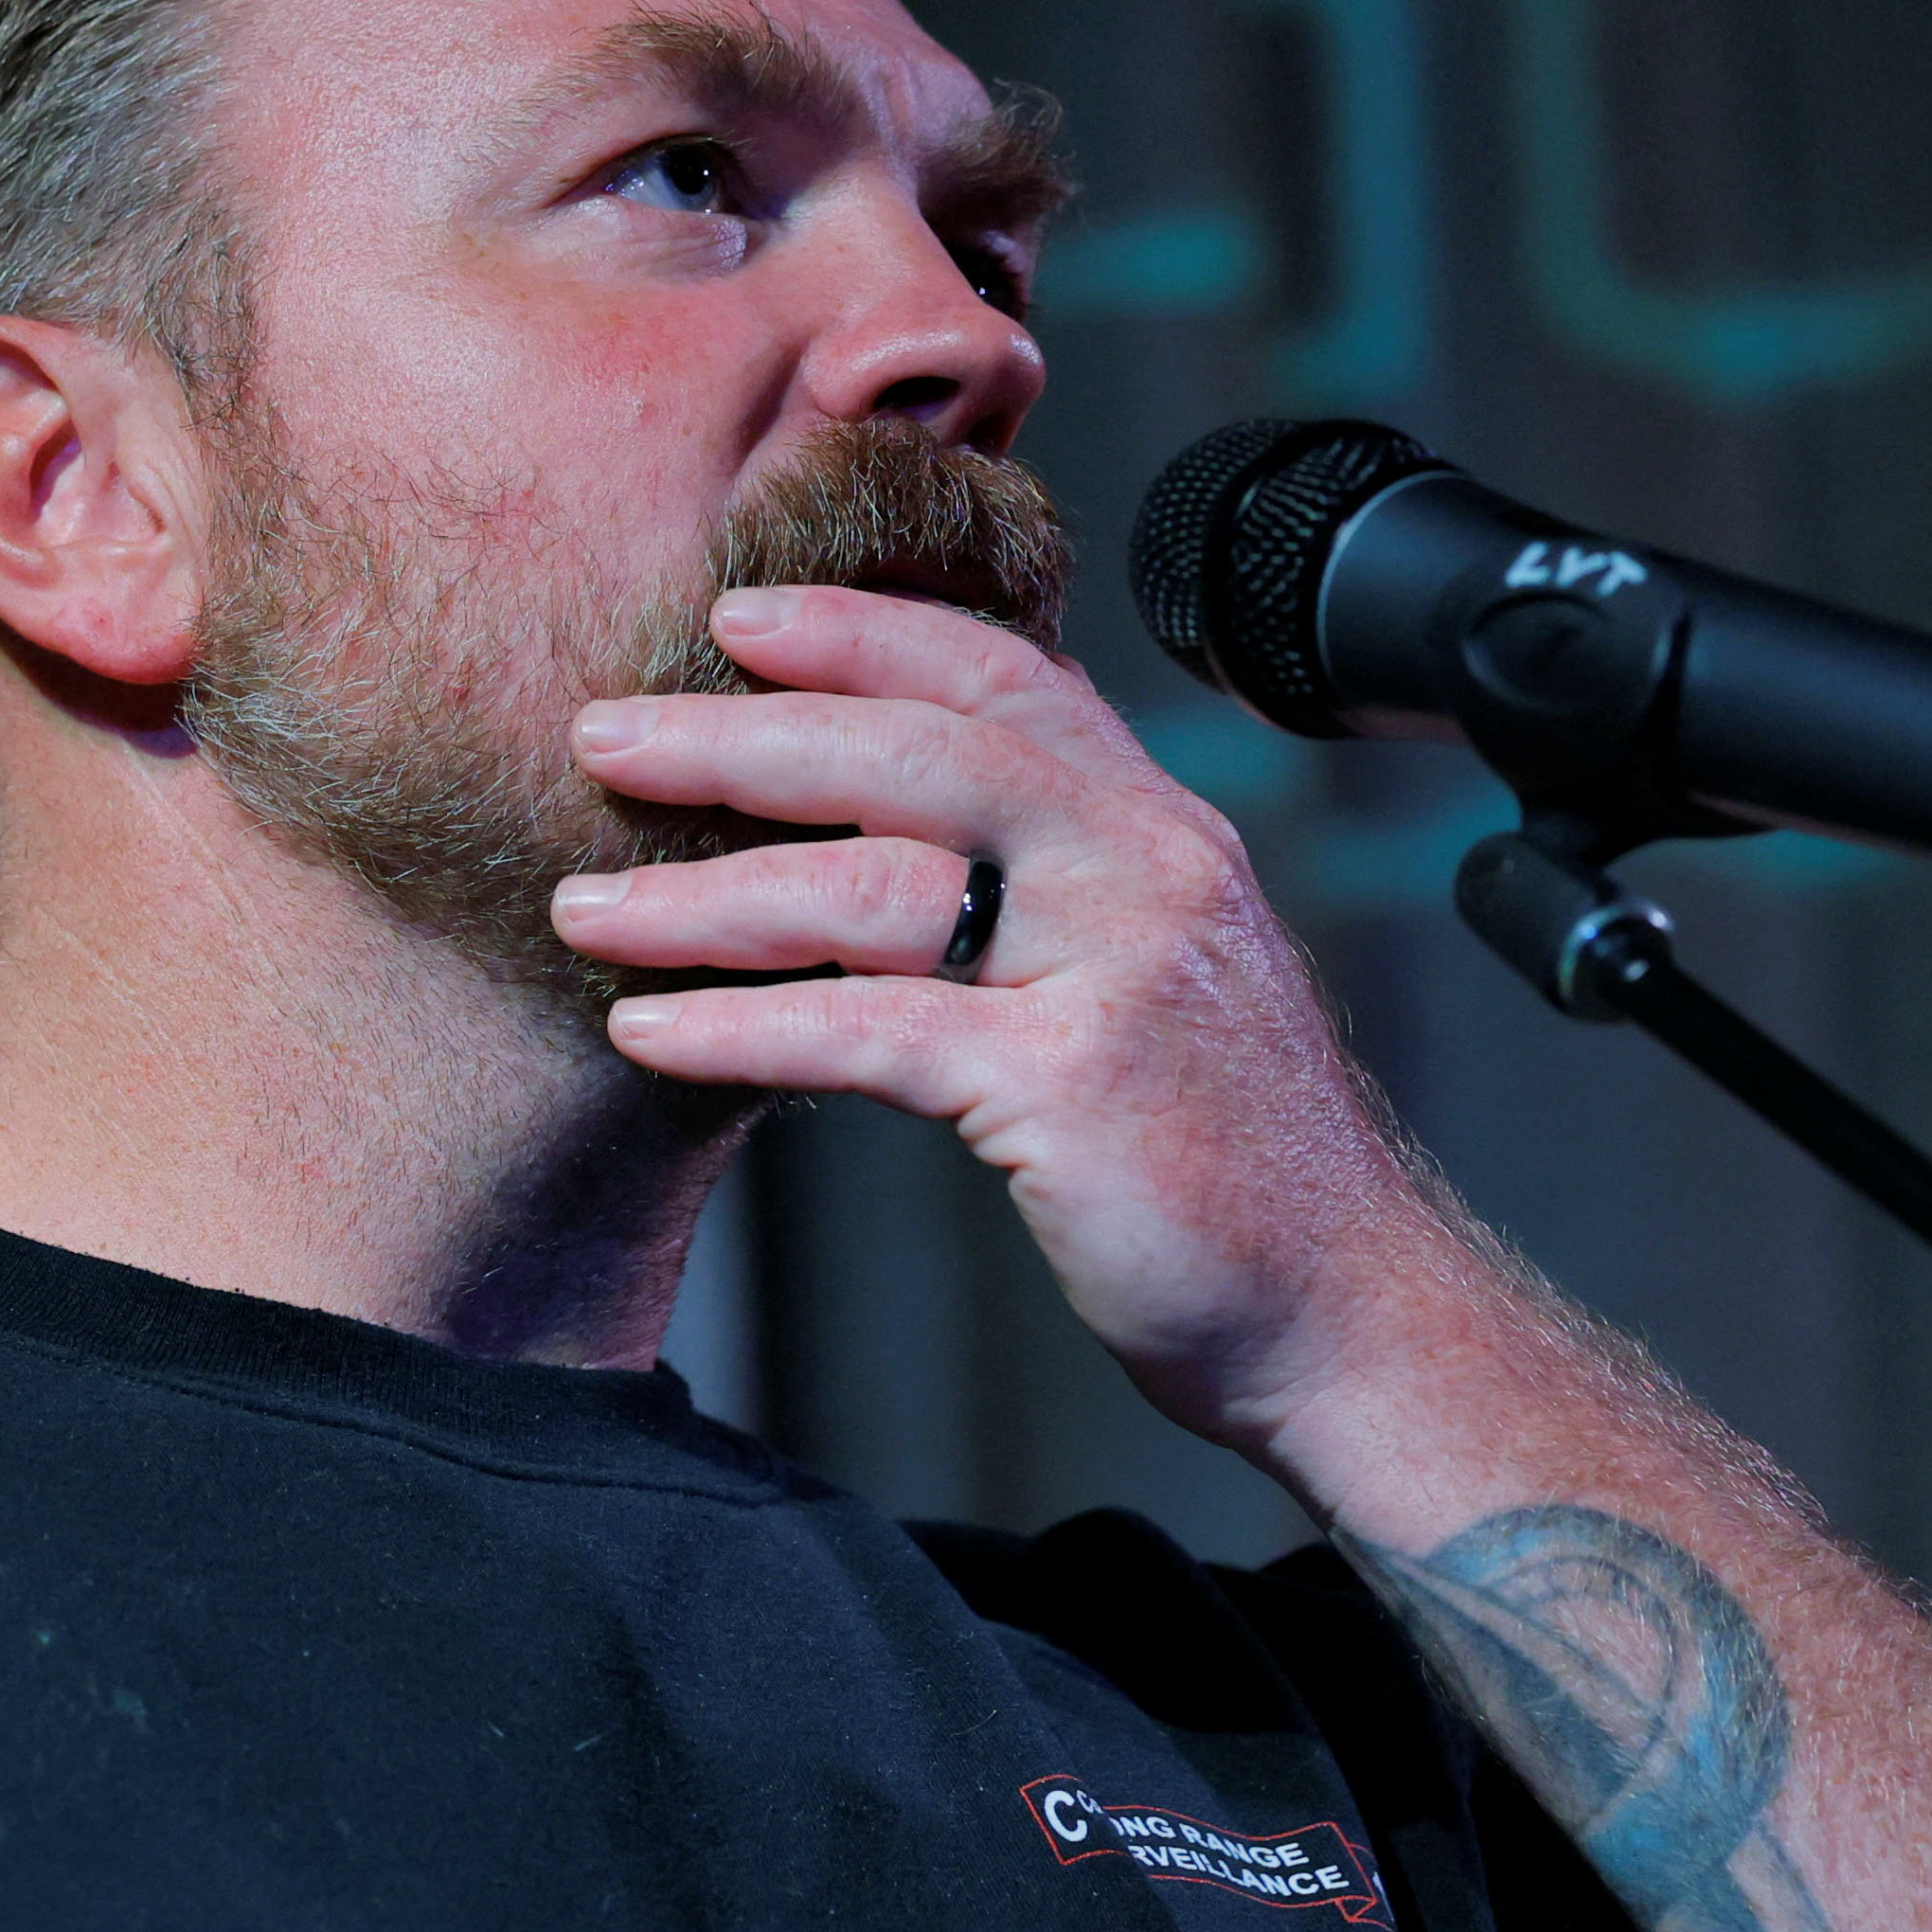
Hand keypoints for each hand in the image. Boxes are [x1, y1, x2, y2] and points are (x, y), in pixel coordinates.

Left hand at [554, 584, 1483, 1454]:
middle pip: (917, 750)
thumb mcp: (1164, 985)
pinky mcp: (1070, 1086)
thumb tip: (918, 847)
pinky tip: (650, 1032)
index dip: (866, 633)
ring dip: (700, 894)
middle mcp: (1149, 875)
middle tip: (606, 733)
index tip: (739, 619)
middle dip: (741, 735)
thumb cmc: (1237, 1171)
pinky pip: (867, 1030)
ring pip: (873, 882)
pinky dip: (739, 1026)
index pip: (1007, 678)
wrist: (1348, 1311)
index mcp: (1168, 835)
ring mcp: (1116, 973)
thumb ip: (1068, 895)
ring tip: (583, 907)